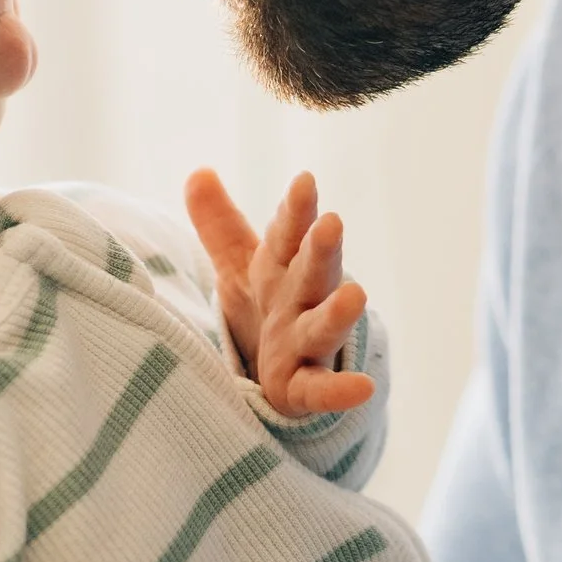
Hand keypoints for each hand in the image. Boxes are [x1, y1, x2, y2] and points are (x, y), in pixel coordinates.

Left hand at [184, 166, 373, 418]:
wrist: (280, 372)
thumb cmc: (267, 308)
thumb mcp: (241, 266)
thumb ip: (220, 223)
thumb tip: (198, 171)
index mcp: (282, 269)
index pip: (286, 236)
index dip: (294, 211)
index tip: (304, 182)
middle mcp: (300, 301)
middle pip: (311, 273)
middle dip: (320, 250)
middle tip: (331, 223)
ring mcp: (305, 343)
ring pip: (321, 326)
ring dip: (337, 313)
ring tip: (356, 294)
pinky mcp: (302, 386)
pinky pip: (320, 389)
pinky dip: (338, 390)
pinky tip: (362, 389)